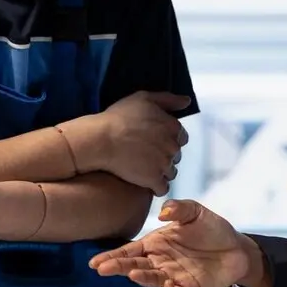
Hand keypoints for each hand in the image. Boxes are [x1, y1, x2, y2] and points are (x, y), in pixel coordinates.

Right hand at [63, 91, 190, 195]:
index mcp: (173, 127)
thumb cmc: (119, 117)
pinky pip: (162, 188)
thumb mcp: (144, 98)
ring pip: (170, 173)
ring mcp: (164, 164)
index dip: (168, 139)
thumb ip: (168, 100)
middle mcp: (172, 146)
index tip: (153, 140)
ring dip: (160, 172)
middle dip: (164, 155)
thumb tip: (186, 101)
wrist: (100, 139)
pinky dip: (155, 187)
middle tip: (145, 154)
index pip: (181, 138)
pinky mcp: (153, 179)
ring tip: (142, 167)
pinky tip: (143, 181)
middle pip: (176, 156)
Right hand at [88, 199, 257, 286]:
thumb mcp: (196, 212)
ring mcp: (173, 276)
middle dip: (117, 267)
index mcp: (156, 243)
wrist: (237, 248)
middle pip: (134, 265)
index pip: (130, 250)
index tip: (95, 261)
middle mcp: (160, 261)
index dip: (112, 255)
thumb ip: (179, 208)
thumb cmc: (212, 228)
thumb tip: (162, 213)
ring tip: (132, 273)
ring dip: (141, 278)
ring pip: (152, 279)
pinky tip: (167, 286)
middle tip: (102, 269)